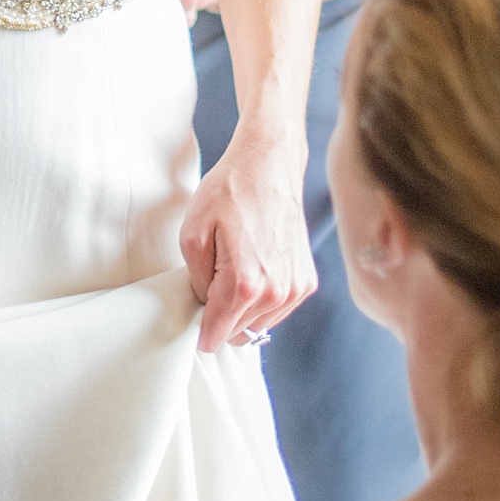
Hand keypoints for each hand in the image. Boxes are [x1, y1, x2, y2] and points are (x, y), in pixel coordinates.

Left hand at [178, 137, 313, 351]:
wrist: (269, 165)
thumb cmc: (229, 192)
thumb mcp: (192, 234)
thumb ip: (195, 282)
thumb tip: (204, 308)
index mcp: (244, 284)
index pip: (217, 335)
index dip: (200, 330)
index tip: (193, 317)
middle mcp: (276, 293)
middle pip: (238, 334)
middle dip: (220, 317)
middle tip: (211, 283)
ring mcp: (295, 289)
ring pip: (259, 325)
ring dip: (242, 311)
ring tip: (234, 271)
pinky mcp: (306, 282)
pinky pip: (278, 311)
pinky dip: (262, 301)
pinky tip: (254, 269)